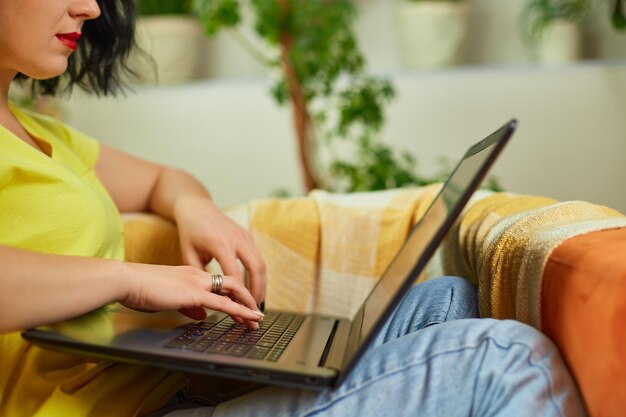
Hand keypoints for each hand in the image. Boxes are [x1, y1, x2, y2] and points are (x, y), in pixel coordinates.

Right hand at [119, 263, 263, 328]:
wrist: (126, 280)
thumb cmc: (139, 288)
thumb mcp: (167, 297)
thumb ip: (186, 305)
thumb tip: (201, 316)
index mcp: (190, 274)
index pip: (218, 283)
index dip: (233, 295)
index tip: (242, 306)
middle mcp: (198, 275)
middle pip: (232, 284)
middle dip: (247, 298)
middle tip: (256, 314)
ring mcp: (197, 282)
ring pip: (233, 291)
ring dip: (247, 306)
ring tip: (257, 319)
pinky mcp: (193, 293)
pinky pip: (223, 303)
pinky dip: (239, 310)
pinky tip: (249, 318)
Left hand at [173, 195, 266, 305]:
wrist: (196, 207)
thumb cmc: (189, 232)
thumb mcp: (189, 254)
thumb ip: (200, 276)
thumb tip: (207, 299)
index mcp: (221, 244)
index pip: (235, 276)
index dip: (238, 295)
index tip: (237, 310)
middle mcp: (237, 239)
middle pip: (257, 269)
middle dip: (258, 290)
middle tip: (255, 309)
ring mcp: (245, 236)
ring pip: (261, 263)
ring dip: (262, 283)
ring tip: (257, 301)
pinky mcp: (248, 235)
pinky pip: (257, 257)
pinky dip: (258, 273)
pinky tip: (254, 286)